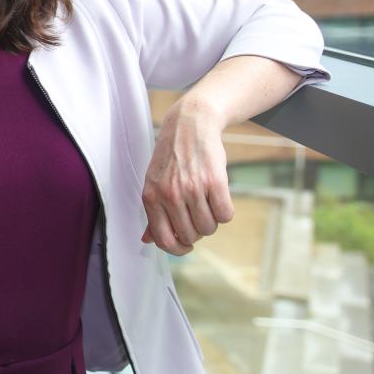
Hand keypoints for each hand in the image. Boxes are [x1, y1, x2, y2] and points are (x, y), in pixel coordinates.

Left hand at [140, 96, 232, 254]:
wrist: (190, 124)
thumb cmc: (171, 157)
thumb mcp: (153, 183)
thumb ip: (152, 213)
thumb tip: (147, 241)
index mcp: (151, 197)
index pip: (164, 240)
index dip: (178, 249)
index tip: (185, 244)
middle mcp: (170, 194)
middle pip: (191, 236)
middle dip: (197, 230)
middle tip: (197, 212)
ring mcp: (192, 188)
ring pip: (209, 228)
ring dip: (211, 220)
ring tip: (206, 201)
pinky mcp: (215, 181)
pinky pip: (225, 215)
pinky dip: (225, 211)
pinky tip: (218, 197)